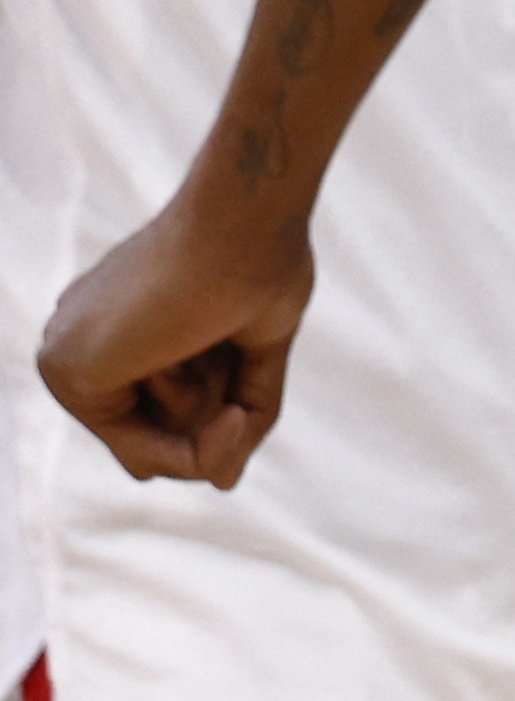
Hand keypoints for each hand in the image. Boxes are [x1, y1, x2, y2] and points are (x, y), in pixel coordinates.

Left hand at [38, 192, 313, 488]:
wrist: (248, 216)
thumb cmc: (262, 261)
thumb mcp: (257, 346)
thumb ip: (239, 416)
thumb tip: (226, 484)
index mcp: (117, 328)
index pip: (155, 416)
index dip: (215, 418)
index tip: (244, 398)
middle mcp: (80, 344)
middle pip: (153, 442)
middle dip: (211, 417)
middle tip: (229, 356)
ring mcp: (66, 358)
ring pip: (152, 453)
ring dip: (207, 413)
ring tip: (210, 343)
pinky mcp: (67, 372)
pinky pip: (143, 454)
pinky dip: (190, 431)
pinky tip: (187, 360)